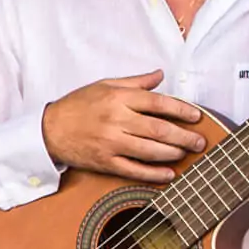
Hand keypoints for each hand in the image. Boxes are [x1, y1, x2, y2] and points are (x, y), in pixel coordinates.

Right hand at [41, 70, 208, 184]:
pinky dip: (153, 173)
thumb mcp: (104, 85)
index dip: (181, 110)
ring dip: (173, 153)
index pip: (158, 103)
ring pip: (150, 150)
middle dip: (184, 136)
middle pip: (159, 129)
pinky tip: (168, 173)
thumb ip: (135, 82)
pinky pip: (133, 169)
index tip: (196, 117)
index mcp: (118, 98)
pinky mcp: (105, 161)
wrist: (48, 130)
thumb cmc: (76, 106)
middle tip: (199, 141)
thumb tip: (160, 75)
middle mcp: (116, 120)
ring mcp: (110, 143)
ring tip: (186, 153)